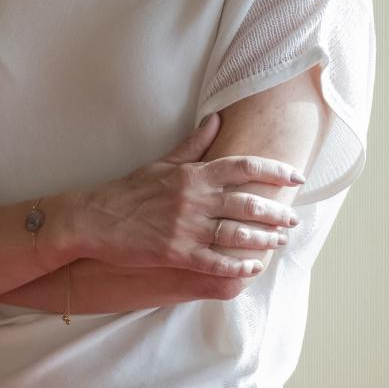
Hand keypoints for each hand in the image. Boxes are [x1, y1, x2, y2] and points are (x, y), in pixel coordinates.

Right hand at [74, 112, 304, 277]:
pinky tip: (253, 268)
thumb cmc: (127, 191)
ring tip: (279, 242)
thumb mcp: (162, 163)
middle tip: (293, 218)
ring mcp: (186, 227)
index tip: (296, 177)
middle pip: (249, 203)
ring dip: (264, 239)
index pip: (243, 167)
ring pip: (238, 233)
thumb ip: (193, 144)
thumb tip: (216, 119)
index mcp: (192, 174)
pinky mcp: (176, 252)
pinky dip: (238, 266)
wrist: (93, 218)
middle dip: (278, 212)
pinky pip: (216, 262)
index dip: (275, 171)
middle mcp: (194, 199)